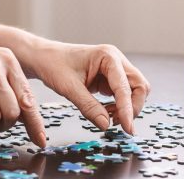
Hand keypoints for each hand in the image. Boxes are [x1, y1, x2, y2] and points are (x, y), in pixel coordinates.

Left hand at [28, 42, 150, 134]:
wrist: (43, 58)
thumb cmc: (53, 65)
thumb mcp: (69, 88)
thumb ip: (89, 107)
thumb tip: (106, 125)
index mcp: (108, 56)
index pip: (125, 86)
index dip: (128, 109)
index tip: (127, 128)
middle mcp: (115, 60)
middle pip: (139, 86)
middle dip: (132, 107)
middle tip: (118, 124)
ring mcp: (114, 69)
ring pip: (134, 91)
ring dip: (127, 107)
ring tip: (109, 118)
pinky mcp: (110, 78)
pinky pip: (123, 94)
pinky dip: (119, 106)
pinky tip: (106, 112)